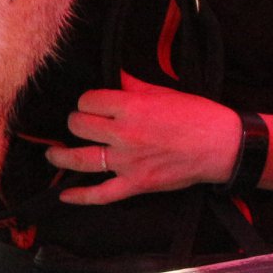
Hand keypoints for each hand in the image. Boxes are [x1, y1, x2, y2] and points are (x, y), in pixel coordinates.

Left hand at [47, 72, 241, 203]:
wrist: (219, 145)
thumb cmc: (195, 114)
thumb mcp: (163, 92)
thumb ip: (134, 85)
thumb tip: (115, 76)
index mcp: (131, 106)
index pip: (89, 100)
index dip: (88, 100)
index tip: (92, 103)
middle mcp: (124, 133)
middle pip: (79, 125)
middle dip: (76, 122)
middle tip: (79, 123)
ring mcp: (127, 162)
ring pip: (80, 159)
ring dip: (61, 156)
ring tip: (52, 154)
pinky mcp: (135, 184)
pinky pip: (100, 195)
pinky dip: (79, 197)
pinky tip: (64, 195)